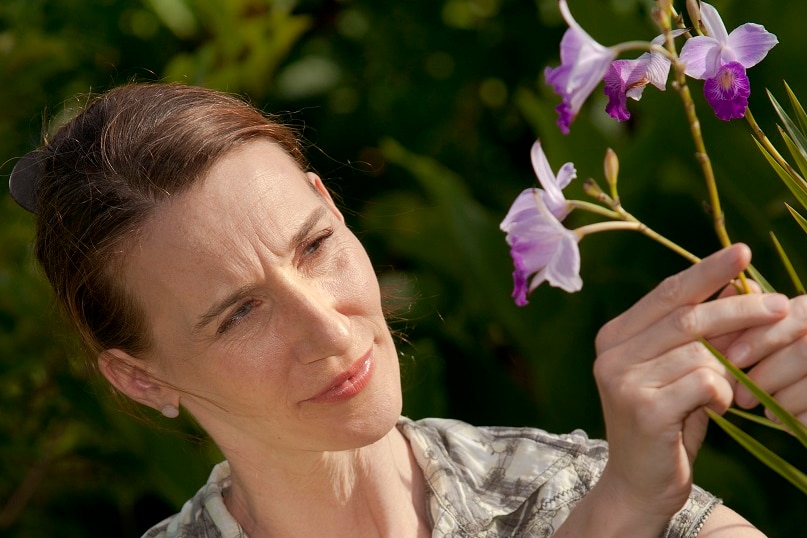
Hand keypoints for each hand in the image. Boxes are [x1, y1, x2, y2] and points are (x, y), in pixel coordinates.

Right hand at [591, 244, 788, 526]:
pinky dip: (723, 393)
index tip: (743, 253)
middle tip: (781, 306)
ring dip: (732, 368)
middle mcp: (611, 353)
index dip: (707, 271)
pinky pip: (704, 383)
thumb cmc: (665, 423)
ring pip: (700, 353)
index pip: (666, 293)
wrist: (637, 483)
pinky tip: (716, 408)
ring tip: (731, 388)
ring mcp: (622, 380)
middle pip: (687, 317)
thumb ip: (695, 331)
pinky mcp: (642, 408)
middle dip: (740, 309)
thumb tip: (732, 283)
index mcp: (615, 336)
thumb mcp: (678, 370)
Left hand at [722, 291, 806, 424]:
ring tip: (767, 411)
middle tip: (741, 397)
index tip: (733, 358)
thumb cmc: (794, 357)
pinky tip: (789, 422)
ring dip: (783, 400)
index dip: (764, 336)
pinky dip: (801, 419)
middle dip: (767, 375)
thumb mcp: (784, 330)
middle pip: (806, 350)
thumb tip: (732, 289)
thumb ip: (760, 313)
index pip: (800, 313)